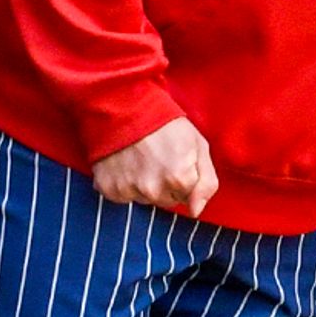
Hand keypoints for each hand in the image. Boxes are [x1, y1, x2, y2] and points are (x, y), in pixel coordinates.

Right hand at [92, 116, 218, 215]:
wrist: (124, 105)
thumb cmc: (165, 123)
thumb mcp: (199, 146)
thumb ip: (206, 183)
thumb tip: (196, 211)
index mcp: (180, 180)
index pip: (187, 199)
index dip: (183, 178)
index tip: (175, 159)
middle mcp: (154, 190)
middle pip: (165, 201)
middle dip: (165, 184)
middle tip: (157, 157)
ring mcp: (129, 190)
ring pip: (144, 199)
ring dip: (144, 184)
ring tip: (140, 158)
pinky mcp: (108, 188)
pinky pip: (122, 196)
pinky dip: (123, 183)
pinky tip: (125, 164)